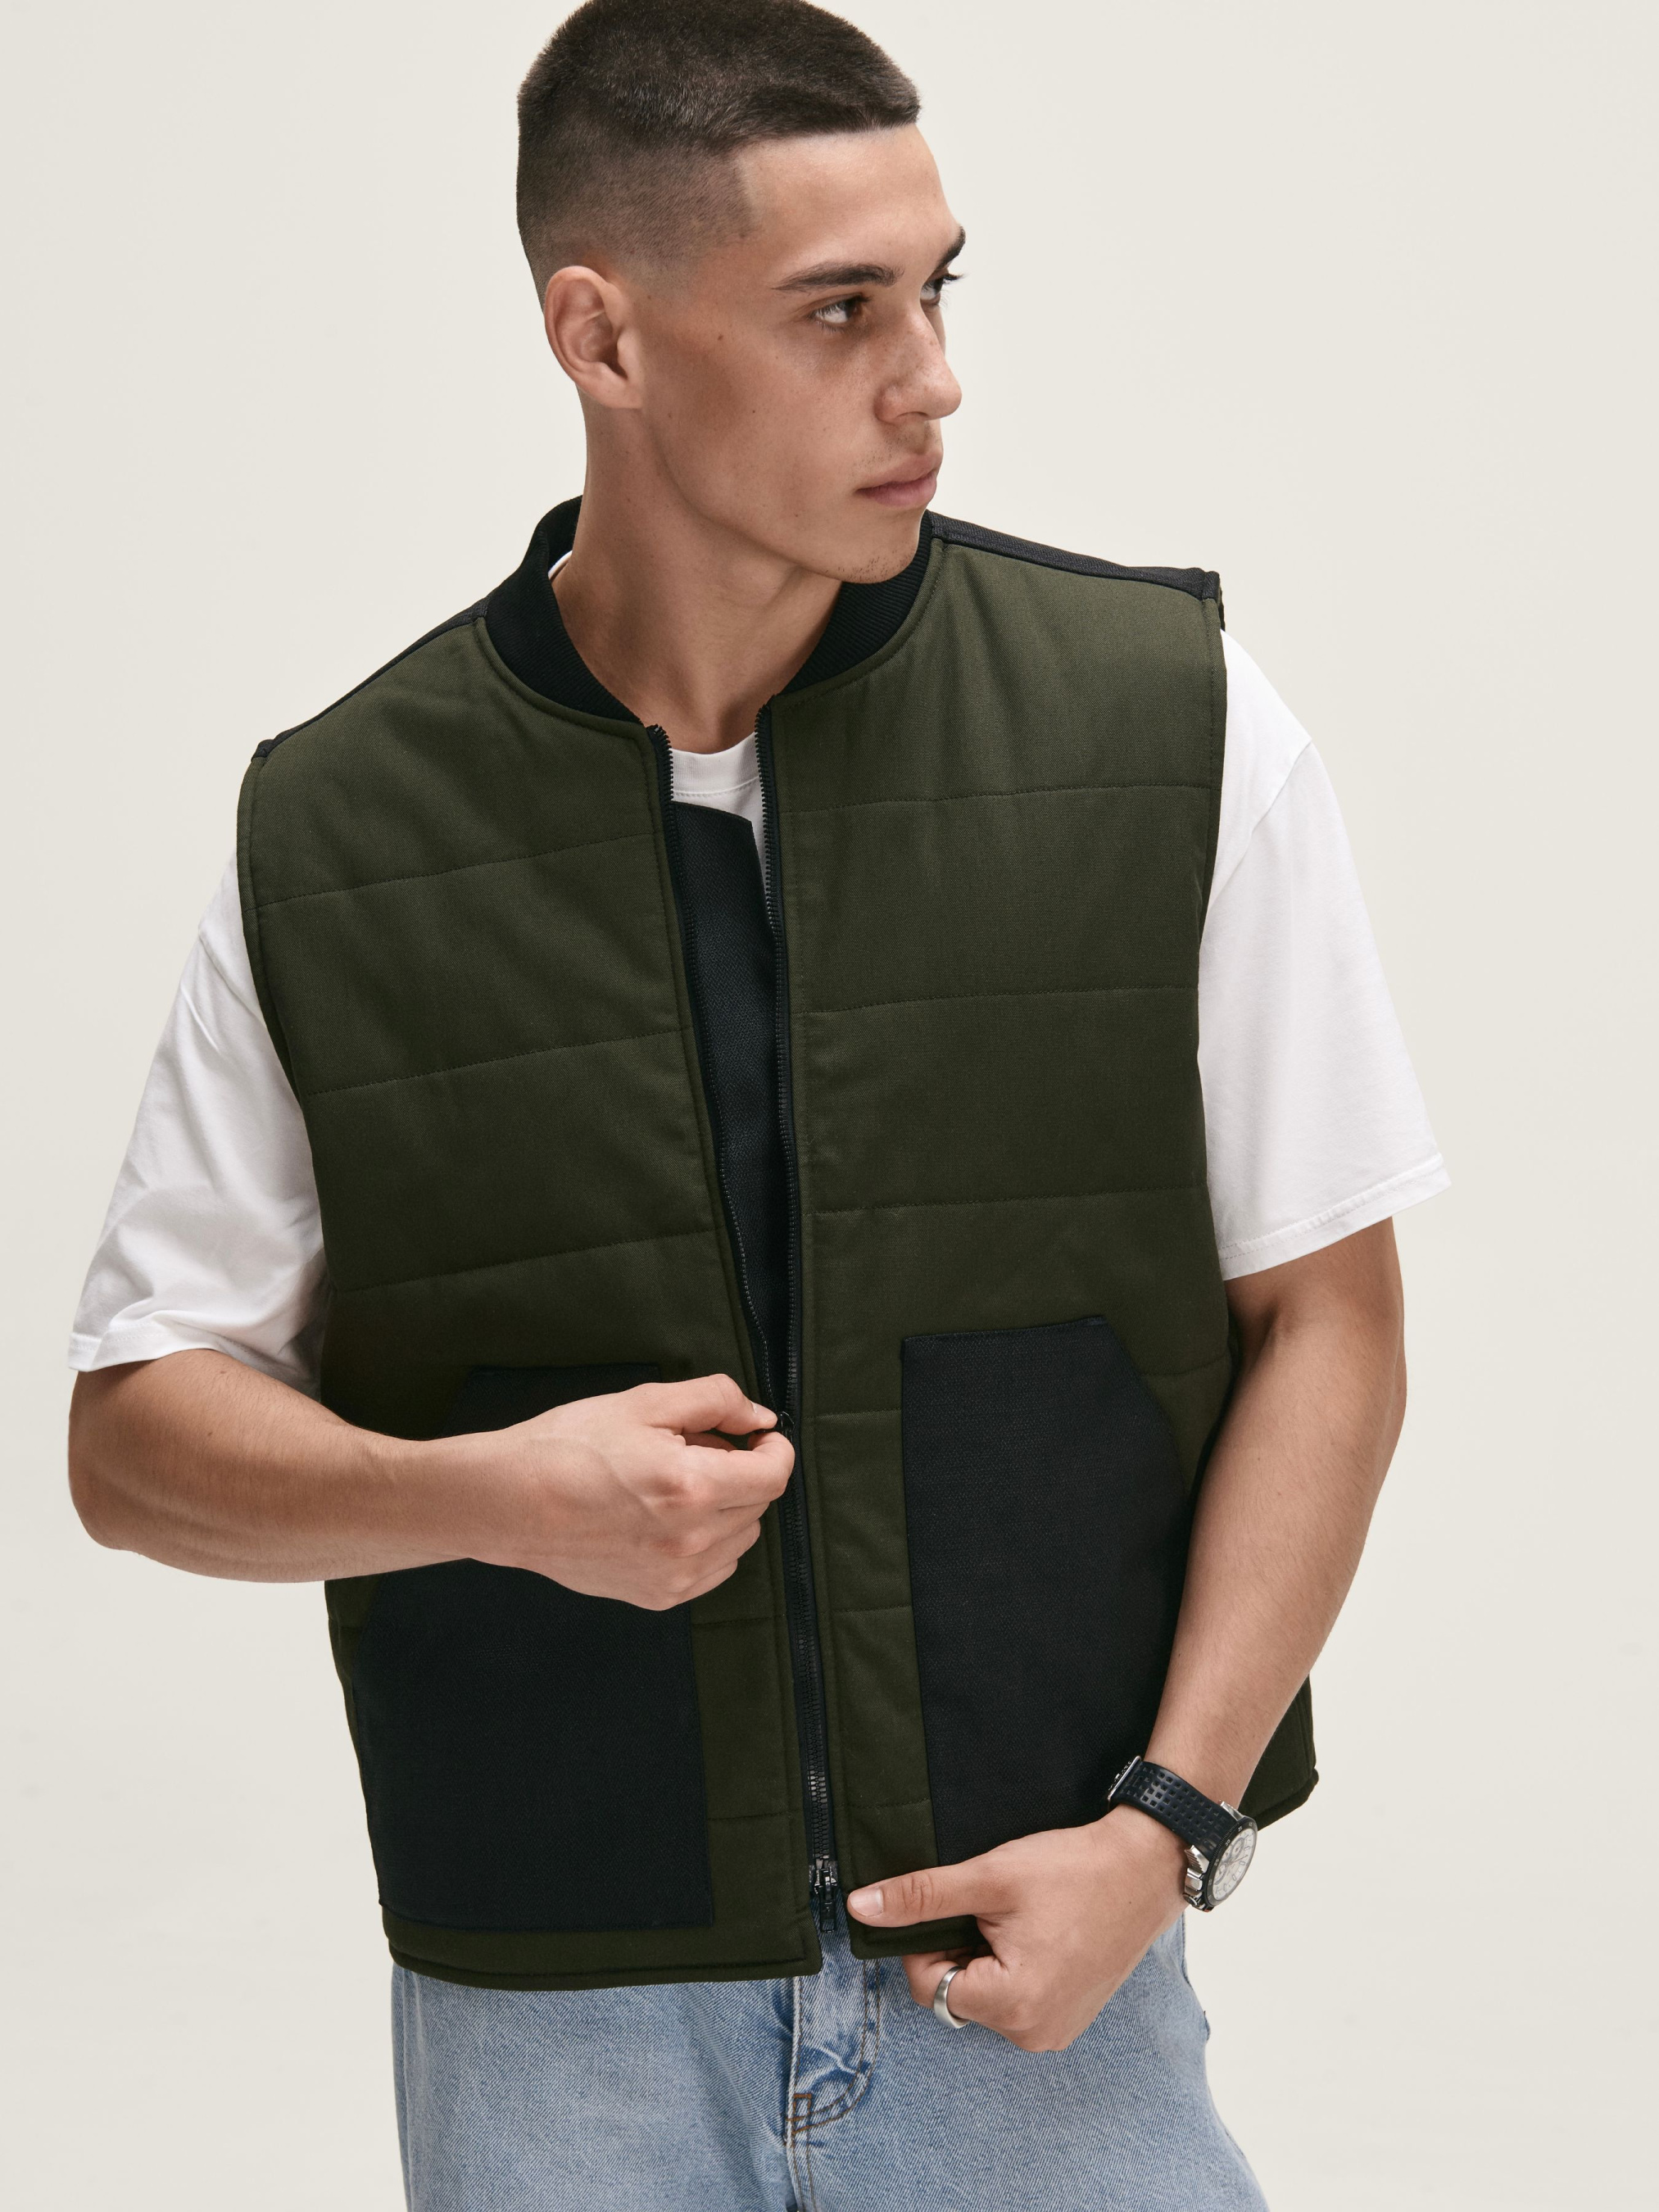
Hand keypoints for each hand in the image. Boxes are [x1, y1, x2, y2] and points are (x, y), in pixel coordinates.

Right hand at [453, 1373, 793, 1608]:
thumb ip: (715, 1400)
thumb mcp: (644, 1402)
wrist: (510, 1502)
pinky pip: (713, 1569)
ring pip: (739, 1539)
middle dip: (742, 1473)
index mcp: (693, 1488)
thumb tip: (758, 1416)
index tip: (758, 1435)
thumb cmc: (570, 1446)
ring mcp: (675, 1576)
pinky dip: (707, 1542)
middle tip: (698, 1448)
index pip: (773, 1475)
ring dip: (727, 1508)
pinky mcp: (658, 1597)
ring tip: (676, 1483)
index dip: (774, 1448)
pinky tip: (666, 1517)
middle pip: (758, 1506)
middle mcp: (691, 1541)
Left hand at [846, 1807, 1188, 2051]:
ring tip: (1022, 1921)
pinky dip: (1013, 1969)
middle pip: (956, 1996)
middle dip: (961, 1951)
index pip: (927, 1985)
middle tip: (995, 1910)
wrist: (1146, 1866)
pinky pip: (1016, 2002)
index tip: (961, 1906)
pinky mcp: (1069, 2019)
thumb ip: (921, 1897)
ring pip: (985, 1998)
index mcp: (1013, 2006)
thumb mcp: (989, 1877)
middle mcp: (1034, 2034)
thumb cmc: (1073, 1869)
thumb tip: (861, 1908)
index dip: (929, 1940)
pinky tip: (1039, 1934)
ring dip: (987, 1960)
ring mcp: (1055, 2031)